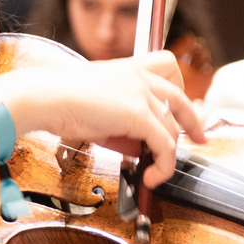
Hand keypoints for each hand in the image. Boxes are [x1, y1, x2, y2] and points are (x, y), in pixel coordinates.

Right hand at [0, 50, 204, 187]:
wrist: (44, 97)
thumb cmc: (60, 102)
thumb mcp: (98, 112)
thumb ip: (122, 127)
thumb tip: (139, 149)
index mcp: (128, 66)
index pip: (167, 67)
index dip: (179, 89)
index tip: (183, 109)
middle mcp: (140, 75)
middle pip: (181, 96)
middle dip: (194, 121)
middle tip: (199, 137)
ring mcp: (141, 92)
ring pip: (172, 127)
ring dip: (168, 154)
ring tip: (156, 172)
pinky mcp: (139, 113)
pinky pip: (165, 144)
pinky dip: (163, 165)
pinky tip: (151, 176)